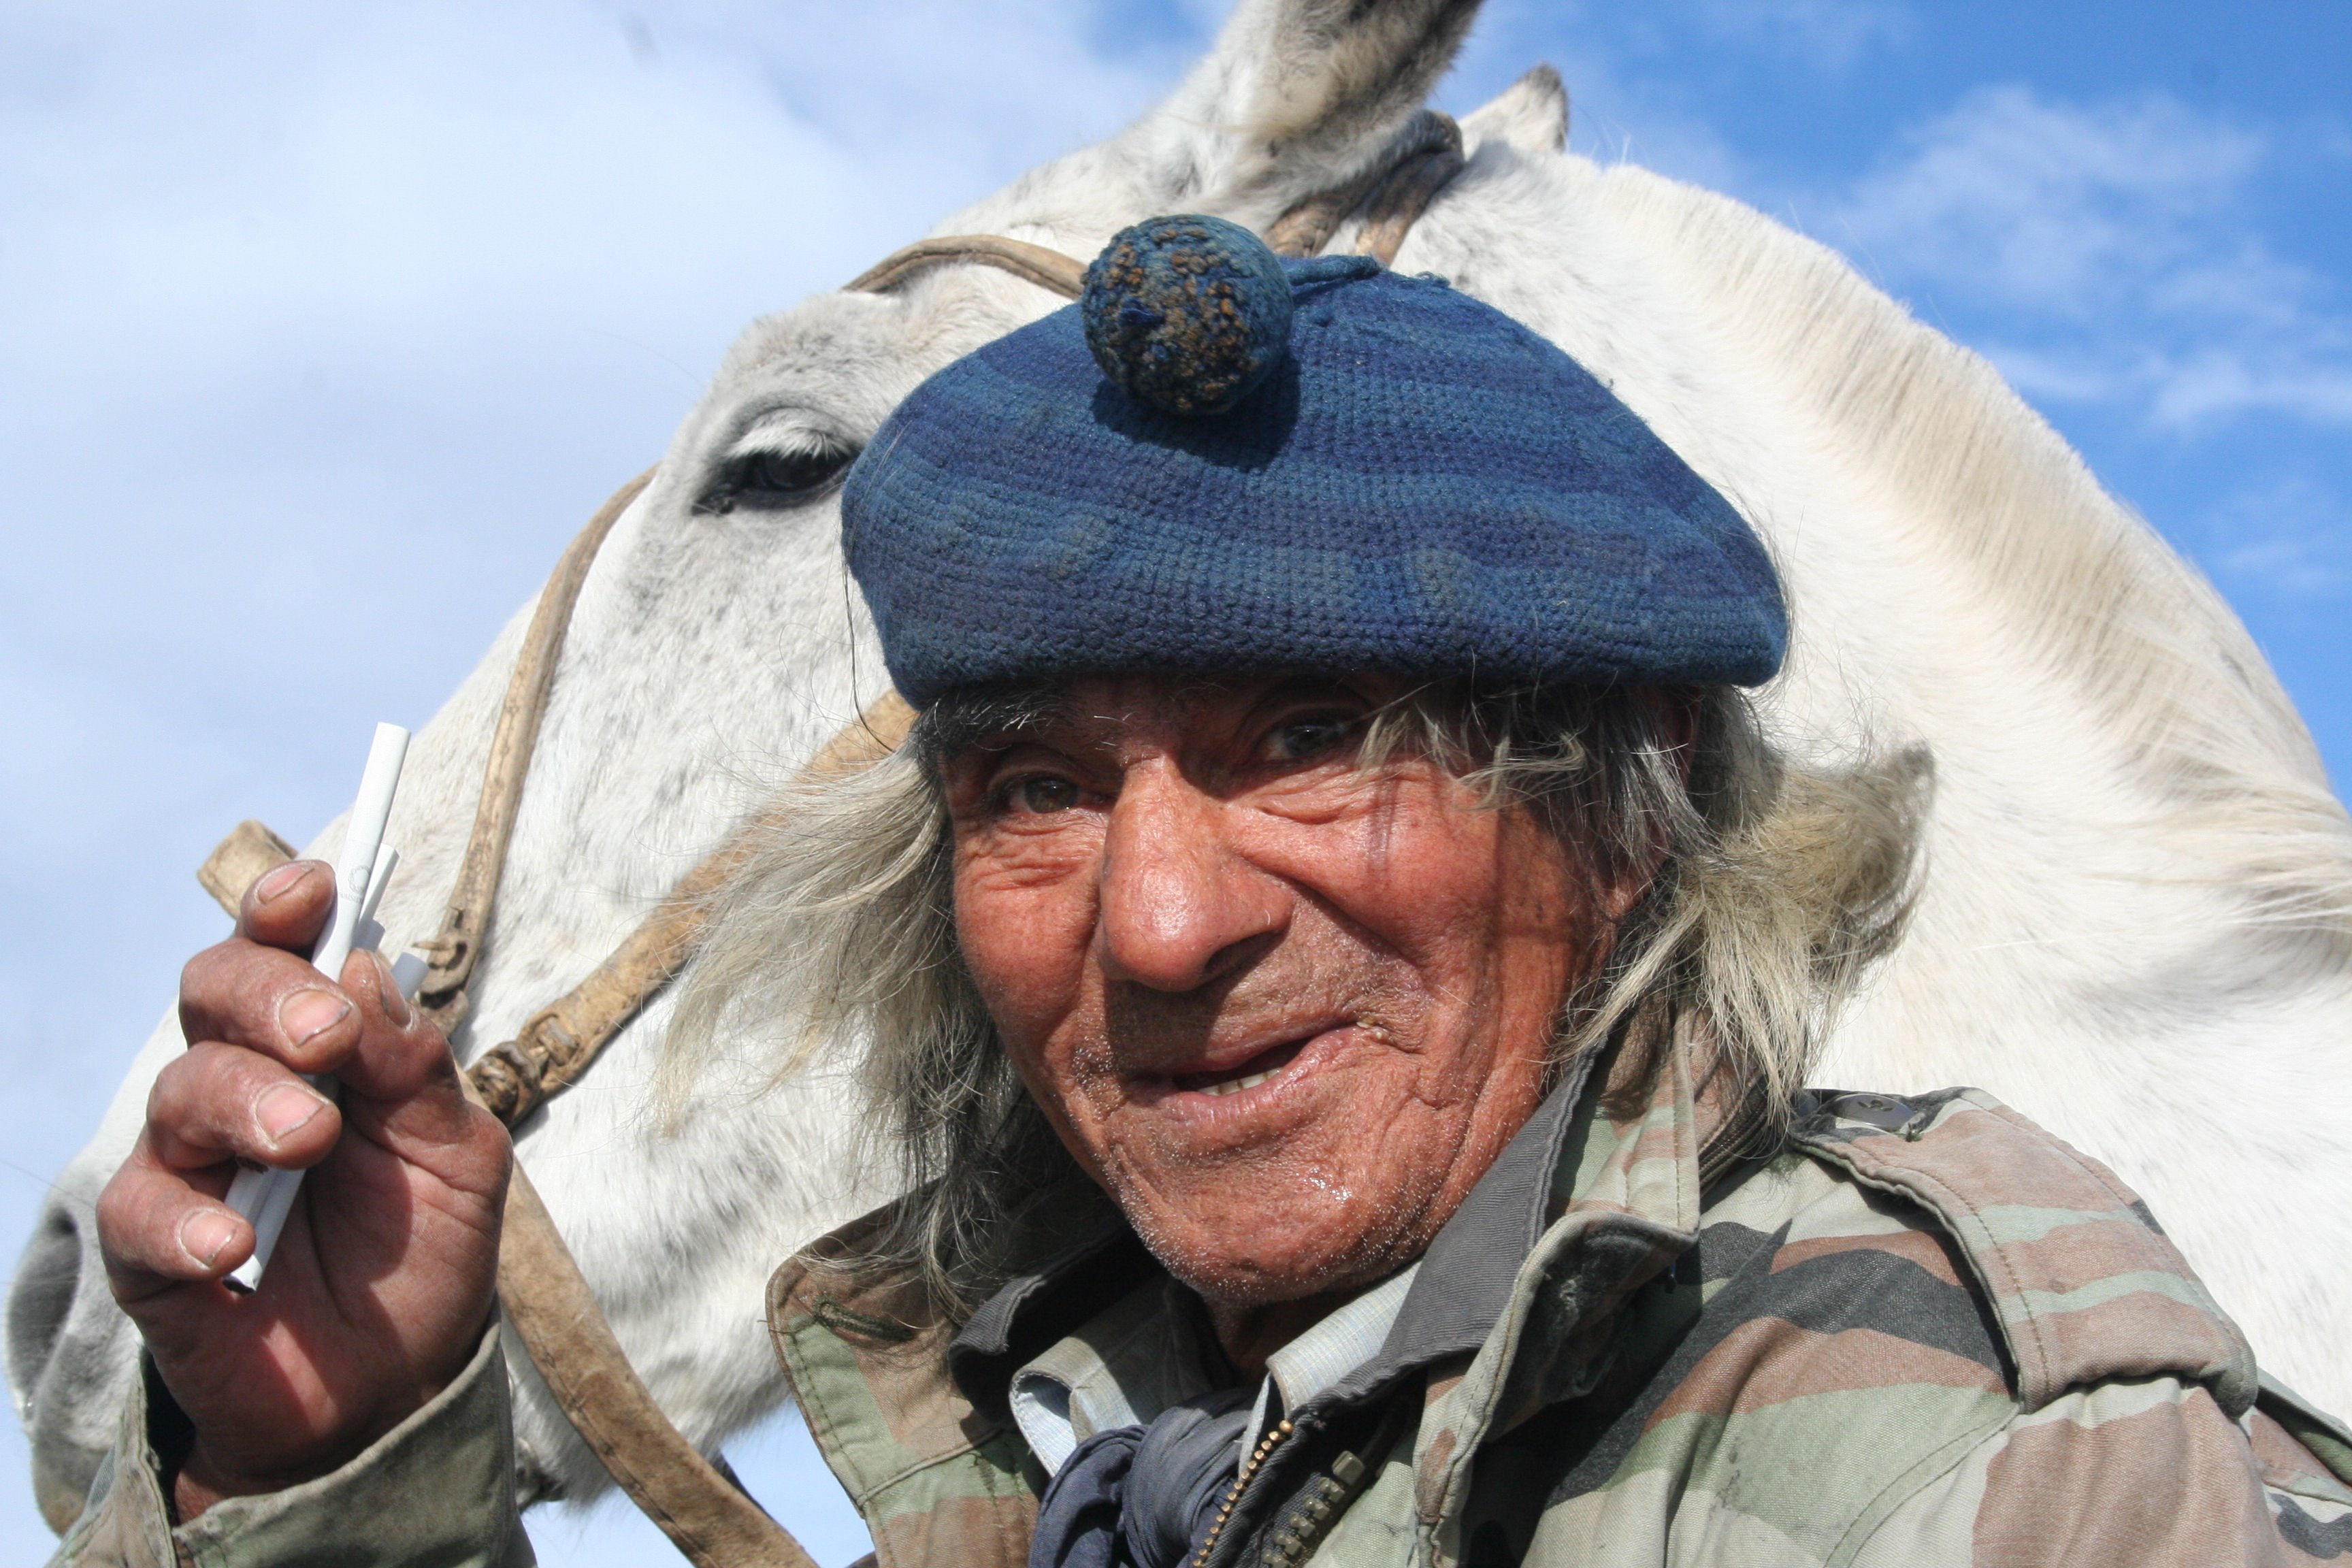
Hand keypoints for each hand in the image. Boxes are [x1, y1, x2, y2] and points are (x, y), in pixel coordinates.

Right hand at [97, 859, 509, 1518]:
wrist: (395, 1386)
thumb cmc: (422, 1254)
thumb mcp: (457, 1156)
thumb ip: (415, 1070)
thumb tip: (364, 971)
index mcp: (322, 1050)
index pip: (281, 953)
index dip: (283, 910)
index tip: (313, 891)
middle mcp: (245, 1086)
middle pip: (213, 994)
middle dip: (268, 997)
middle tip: (324, 1036)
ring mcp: (193, 1165)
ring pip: (180, 1090)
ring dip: (246, 1101)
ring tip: (305, 1140)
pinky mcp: (155, 1253)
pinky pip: (141, 1213)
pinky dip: (191, 1219)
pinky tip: (238, 1244)